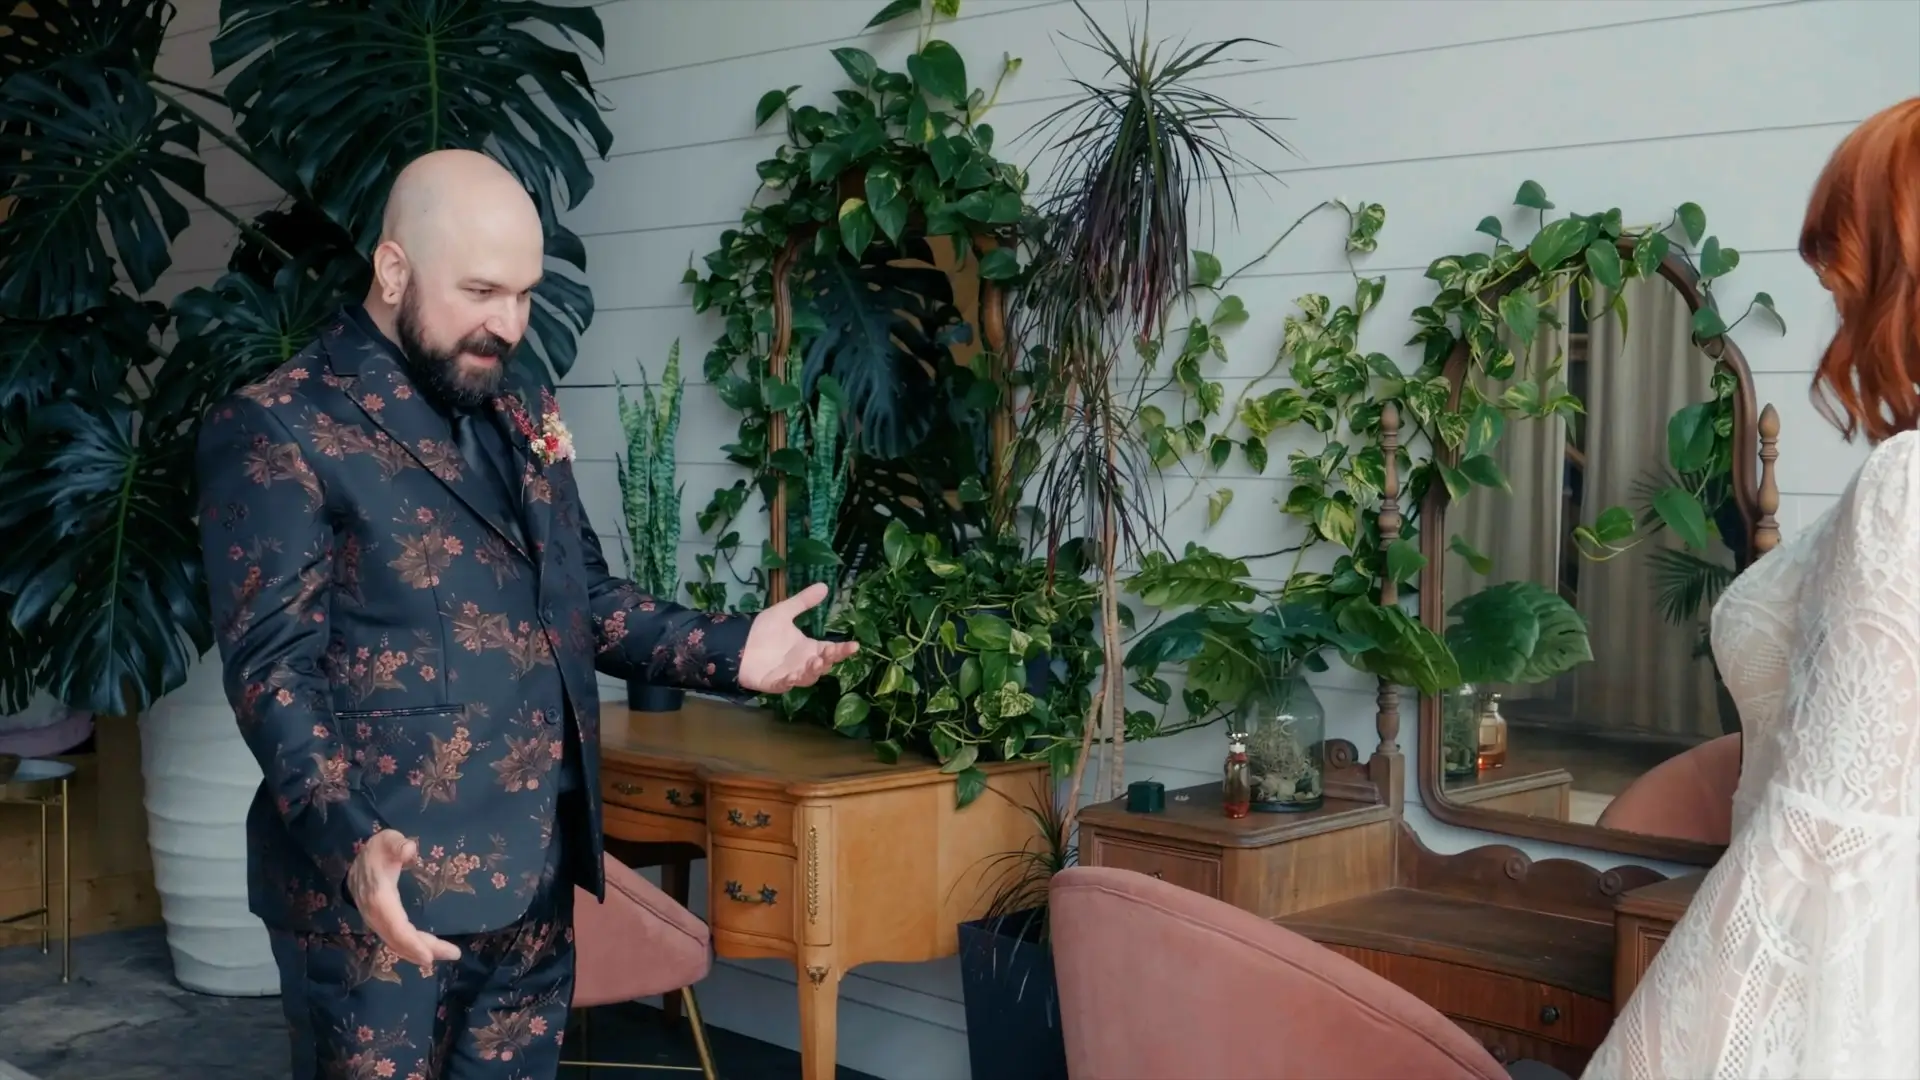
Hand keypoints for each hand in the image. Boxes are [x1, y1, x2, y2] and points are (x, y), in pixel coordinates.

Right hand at [346, 829, 461, 968]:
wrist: (357, 863)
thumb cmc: (377, 851)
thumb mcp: (387, 840)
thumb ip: (397, 844)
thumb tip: (409, 850)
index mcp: (378, 898)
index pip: (395, 926)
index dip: (411, 943)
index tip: (428, 957)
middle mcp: (376, 915)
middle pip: (400, 939)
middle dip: (424, 950)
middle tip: (454, 954)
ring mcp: (378, 921)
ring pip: (399, 942)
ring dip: (421, 950)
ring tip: (449, 953)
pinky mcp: (382, 922)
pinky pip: (397, 939)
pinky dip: (413, 947)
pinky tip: (428, 951)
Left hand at [739, 582, 859, 693]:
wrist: (736, 642)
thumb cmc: (762, 630)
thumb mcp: (784, 612)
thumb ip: (803, 602)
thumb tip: (824, 586)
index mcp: (808, 648)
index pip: (830, 651)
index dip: (843, 650)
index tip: (855, 645)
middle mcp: (802, 663)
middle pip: (823, 666)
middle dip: (829, 660)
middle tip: (831, 651)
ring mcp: (789, 674)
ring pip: (807, 678)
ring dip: (813, 672)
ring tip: (815, 661)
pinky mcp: (774, 682)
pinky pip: (784, 685)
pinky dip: (789, 682)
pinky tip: (792, 676)